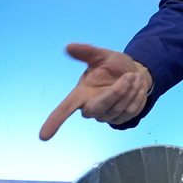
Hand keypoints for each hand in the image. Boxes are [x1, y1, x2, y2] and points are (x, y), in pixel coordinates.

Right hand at [39, 43, 153, 140]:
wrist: (135, 73)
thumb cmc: (114, 66)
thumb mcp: (102, 55)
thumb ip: (87, 52)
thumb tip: (69, 46)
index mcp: (81, 93)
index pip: (65, 108)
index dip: (55, 121)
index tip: (43, 136)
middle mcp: (91, 107)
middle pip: (97, 108)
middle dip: (116, 92)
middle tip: (129, 76)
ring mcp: (106, 116)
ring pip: (119, 108)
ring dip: (131, 90)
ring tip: (134, 76)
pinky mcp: (121, 119)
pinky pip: (132, 111)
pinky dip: (138, 95)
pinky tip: (138, 86)